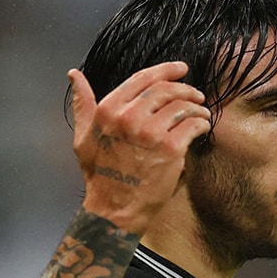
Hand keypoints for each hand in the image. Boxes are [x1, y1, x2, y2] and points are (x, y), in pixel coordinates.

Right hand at [67, 61, 210, 233]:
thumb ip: (83, 104)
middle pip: (166, 90)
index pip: (143, 79)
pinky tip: (202, 126)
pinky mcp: (171, 149)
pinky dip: (201, 123)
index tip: (181, 69)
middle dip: (185, 89)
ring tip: (201, 111)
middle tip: (196, 93)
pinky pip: (193, 125)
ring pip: (182, 106)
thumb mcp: (83, 136)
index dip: (166, 70)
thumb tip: (74, 74)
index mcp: (108, 110)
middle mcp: (129, 117)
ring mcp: (151, 133)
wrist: (115, 209)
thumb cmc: (99, 174)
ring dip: (196, 106)